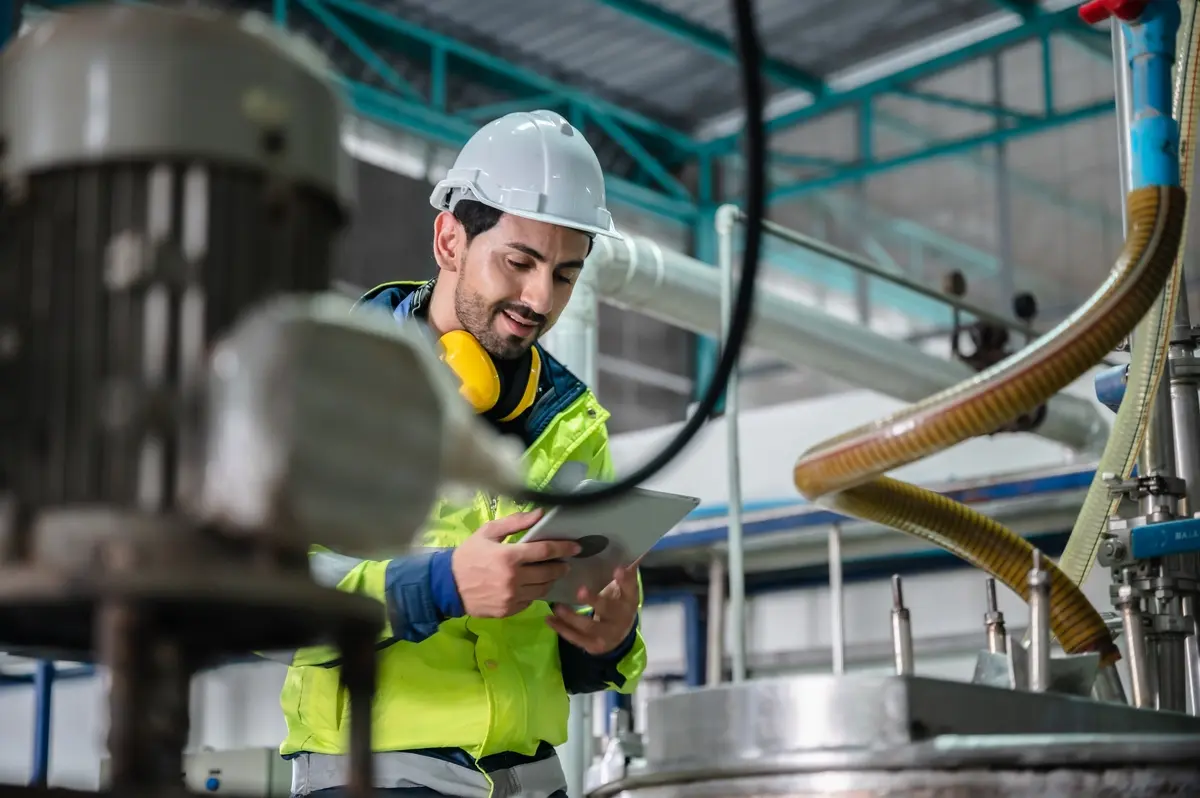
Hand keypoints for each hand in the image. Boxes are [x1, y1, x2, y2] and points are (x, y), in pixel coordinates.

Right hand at [451, 510, 581, 618]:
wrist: (447, 585)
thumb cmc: (468, 555)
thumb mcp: (488, 532)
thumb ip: (515, 523)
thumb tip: (540, 514)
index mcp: (509, 556)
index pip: (545, 552)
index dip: (564, 548)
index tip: (576, 546)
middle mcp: (514, 579)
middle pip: (548, 573)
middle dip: (561, 566)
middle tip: (565, 562)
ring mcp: (512, 597)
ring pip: (542, 589)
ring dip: (550, 580)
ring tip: (551, 573)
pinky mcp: (508, 611)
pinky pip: (530, 601)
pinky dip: (535, 593)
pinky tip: (532, 585)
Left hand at [546, 565, 638, 655]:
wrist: (618, 634)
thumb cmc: (617, 602)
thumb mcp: (624, 588)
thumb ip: (624, 571)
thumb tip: (634, 547)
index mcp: (629, 600)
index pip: (630, 588)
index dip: (625, 579)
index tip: (618, 568)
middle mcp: (621, 618)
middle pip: (608, 609)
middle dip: (594, 600)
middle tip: (580, 590)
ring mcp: (607, 634)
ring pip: (589, 626)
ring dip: (571, 617)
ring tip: (557, 606)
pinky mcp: (593, 645)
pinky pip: (575, 638)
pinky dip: (561, 628)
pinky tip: (549, 619)